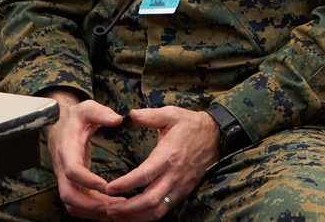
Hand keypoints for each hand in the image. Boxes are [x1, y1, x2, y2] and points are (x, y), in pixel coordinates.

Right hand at [44, 90, 125, 218]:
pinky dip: (91, 209)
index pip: (71, 170)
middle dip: (88, 204)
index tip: (105, 185)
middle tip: (111, 207)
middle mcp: (63, 167)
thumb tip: (117, 119)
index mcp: (67, 150)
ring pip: (72, 203)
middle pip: (68, 194)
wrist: (61, 124)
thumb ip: (101, 112)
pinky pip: (77, 202)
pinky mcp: (72, 182)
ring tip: (116, 210)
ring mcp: (66, 178)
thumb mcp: (87, 108)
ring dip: (91, 210)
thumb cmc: (76, 117)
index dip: (86, 180)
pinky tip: (111, 207)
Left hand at [104, 107, 220, 221]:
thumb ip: (151, 115)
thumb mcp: (172, 114)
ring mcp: (180, 185)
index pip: (145, 175)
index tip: (109, 188)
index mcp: (168, 155)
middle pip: (150, 199)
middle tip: (109, 208)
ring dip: (137, 216)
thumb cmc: (190, 124)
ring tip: (118, 216)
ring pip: (158, 209)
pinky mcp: (183, 191)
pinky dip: (148, 215)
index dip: (125, 184)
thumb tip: (131, 114)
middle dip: (128, 208)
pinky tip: (134, 215)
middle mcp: (174, 174)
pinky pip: (165, 208)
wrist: (215, 135)